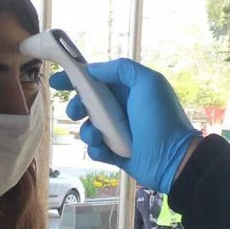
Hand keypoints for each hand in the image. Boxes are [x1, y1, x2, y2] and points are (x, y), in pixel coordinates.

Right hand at [50, 59, 198, 193]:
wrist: (173, 159)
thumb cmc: (161, 118)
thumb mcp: (147, 83)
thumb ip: (121, 69)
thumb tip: (93, 68)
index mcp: (128, 90)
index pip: (96, 80)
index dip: (75, 78)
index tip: (56, 81)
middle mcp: (121, 109)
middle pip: (87, 104)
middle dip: (76, 106)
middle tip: (75, 112)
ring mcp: (117, 132)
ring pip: (88, 127)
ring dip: (87, 131)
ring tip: (97, 136)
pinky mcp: (115, 153)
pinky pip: (95, 149)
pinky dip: (96, 150)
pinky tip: (105, 150)